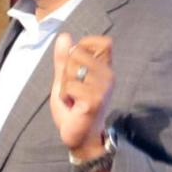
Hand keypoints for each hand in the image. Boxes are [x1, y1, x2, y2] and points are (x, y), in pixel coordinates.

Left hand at [51, 33, 113, 152]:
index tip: (75, 64)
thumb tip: (64, 35)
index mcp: (104, 69)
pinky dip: (64, 95)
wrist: (79, 136)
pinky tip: (72, 105)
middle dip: (66, 69)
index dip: (85, 45)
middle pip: (78, 53)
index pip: (103, 42)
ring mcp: (103, 88)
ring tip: (71, 97)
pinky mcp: (94, 100)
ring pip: (71, 69)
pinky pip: (70, 86)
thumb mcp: (64, 80)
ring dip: (64, 85)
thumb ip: (63, 60)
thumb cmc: (74, 108)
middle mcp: (108, 76)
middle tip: (70, 87)